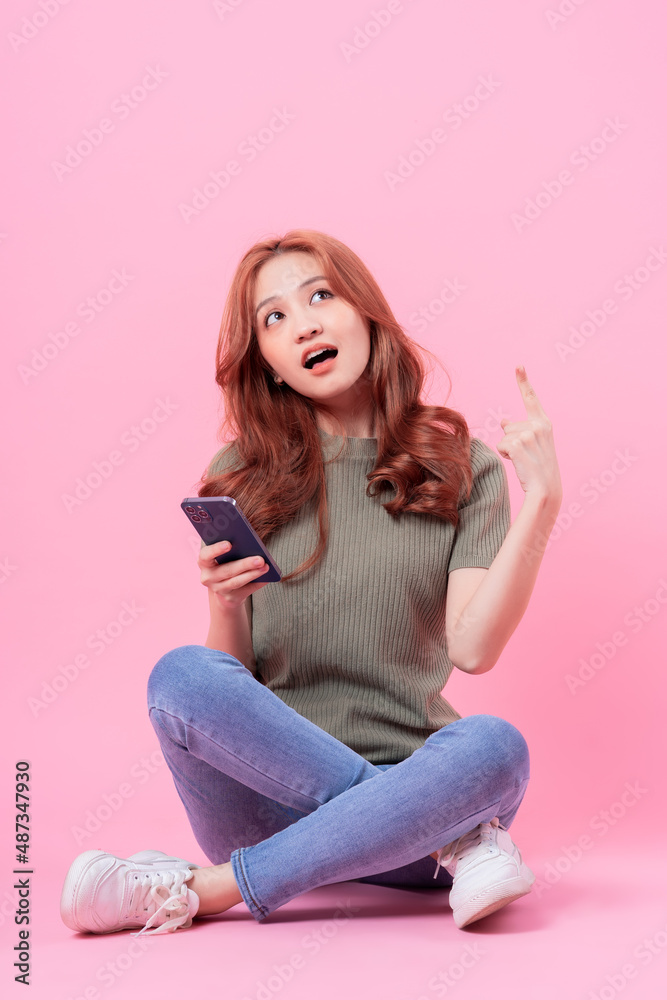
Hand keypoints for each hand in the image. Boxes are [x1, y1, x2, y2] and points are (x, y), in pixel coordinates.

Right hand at [198, 539, 270, 609]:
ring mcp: (218, 589)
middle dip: (245, 564)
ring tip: (265, 567)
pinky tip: (267, 577)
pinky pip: (246, 590)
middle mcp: (208, 577)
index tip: (229, 544)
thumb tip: (250, 542)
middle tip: (260, 559)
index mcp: (204, 561)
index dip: (216, 549)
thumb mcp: (224, 554)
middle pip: (227, 570)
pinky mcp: (230, 598)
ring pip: (237, 582)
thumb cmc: (226, 562)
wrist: (224, 587)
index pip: (206, 555)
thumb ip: (231, 547)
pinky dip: (258, 583)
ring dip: (253, 574)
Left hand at [497, 366, 562, 504]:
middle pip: (509, 426)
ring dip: (508, 450)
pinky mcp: (519, 444)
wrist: (546, 489)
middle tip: (526, 456)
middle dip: (511, 440)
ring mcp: (529, 434)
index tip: (518, 365)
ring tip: (524, 460)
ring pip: (504, 437)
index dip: (523, 381)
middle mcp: (539, 425)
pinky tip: (519, 463)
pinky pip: (501, 446)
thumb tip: (503, 421)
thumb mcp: (532, 445)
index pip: (531, 399)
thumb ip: (520, 430)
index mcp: (544, 423)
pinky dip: (505, 455)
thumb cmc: (538, 468)